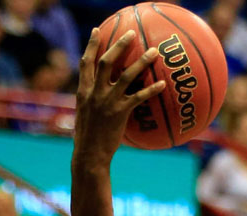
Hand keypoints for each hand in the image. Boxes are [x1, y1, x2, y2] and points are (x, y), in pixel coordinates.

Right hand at [73, 28, 165, 164]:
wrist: (89, 153)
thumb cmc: (89, 137)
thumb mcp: (85, 113)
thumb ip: (92, 99)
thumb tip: (102, 93)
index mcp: (83, 90)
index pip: (86, 62)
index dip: (92, 45)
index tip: (97, 30)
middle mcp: (94, 92)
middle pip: (107, 62)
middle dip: (119, 45)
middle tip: (131, 33)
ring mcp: (107, 101)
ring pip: (126, 75)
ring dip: (141, 61)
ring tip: (154, 52)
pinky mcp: (120, 112)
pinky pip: (139, 97)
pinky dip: (151, 89)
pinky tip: (162, 83)